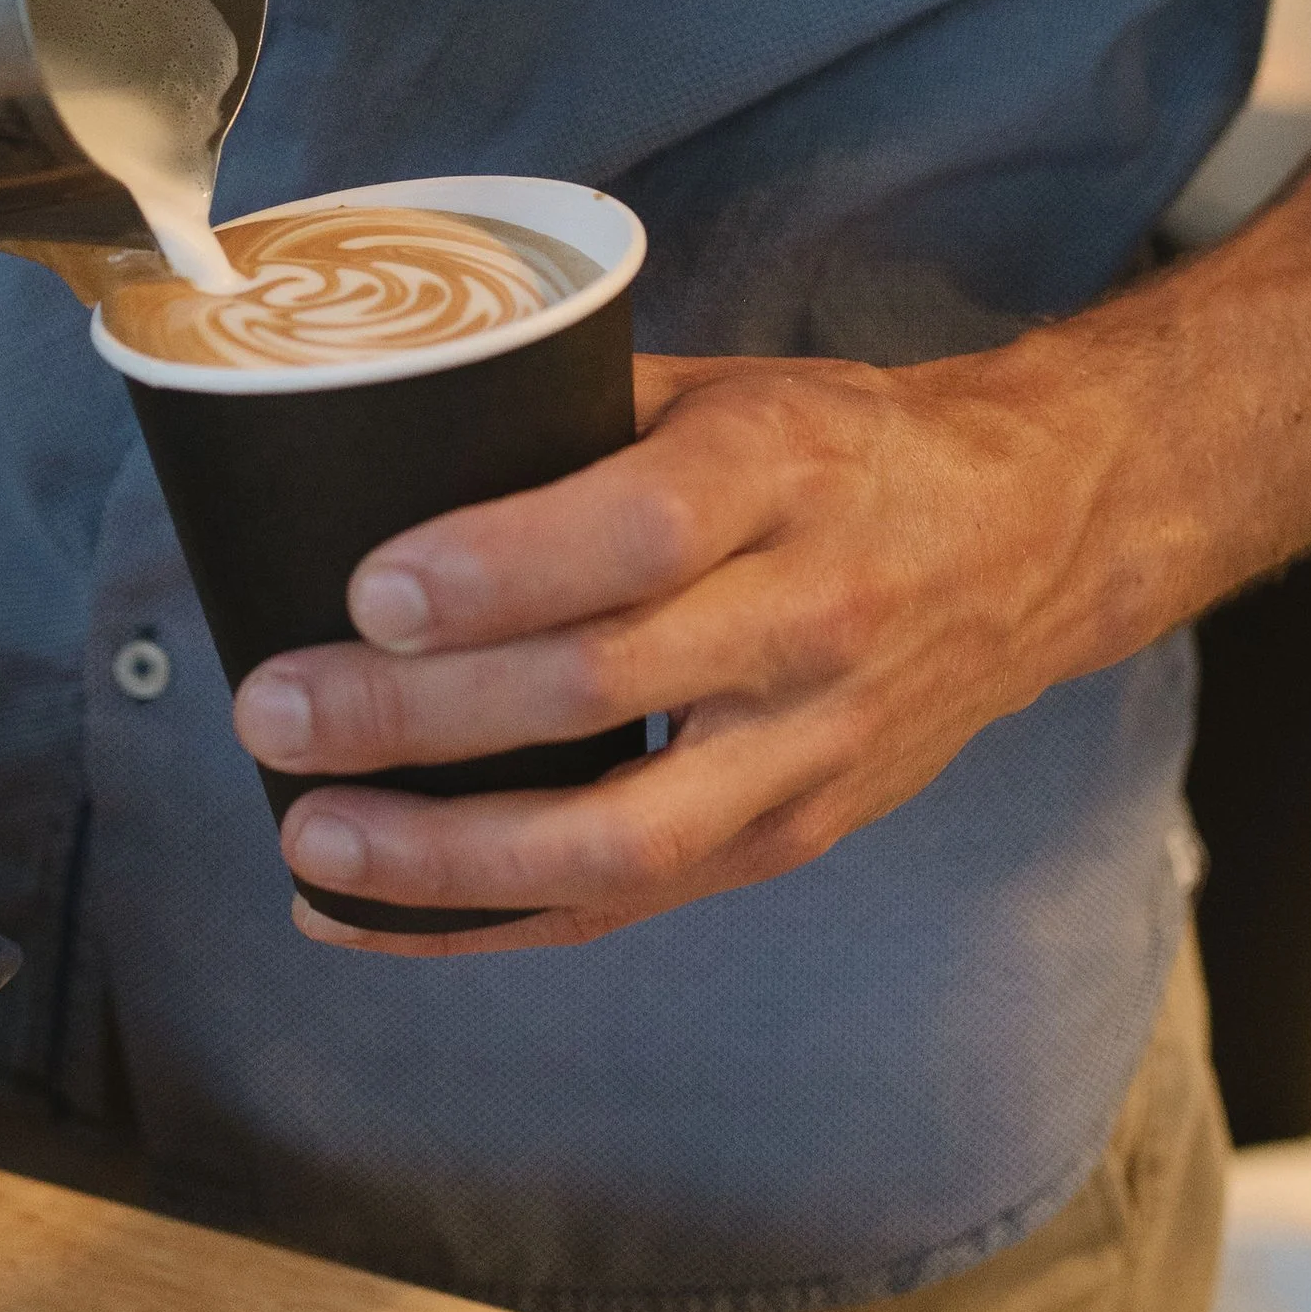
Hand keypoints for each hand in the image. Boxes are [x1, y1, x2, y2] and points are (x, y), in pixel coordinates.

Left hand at [230, 349, 1118, 953]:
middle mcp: (812, 618)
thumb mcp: (727, 388)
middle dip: (417, 716)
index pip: (642, 534)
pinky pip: (627, 902)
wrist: (1033, 536)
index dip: (499, 570)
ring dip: (445, 857)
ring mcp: (810, 747)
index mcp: (787, 473)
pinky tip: (368, 915)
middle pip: (601, 689)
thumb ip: (570, 420)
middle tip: (276, 712)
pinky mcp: (795, 836)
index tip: (367, 591)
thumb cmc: (842, 446)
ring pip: (620, 838)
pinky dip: (488, 922)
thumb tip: (369, 446)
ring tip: (310, 840)